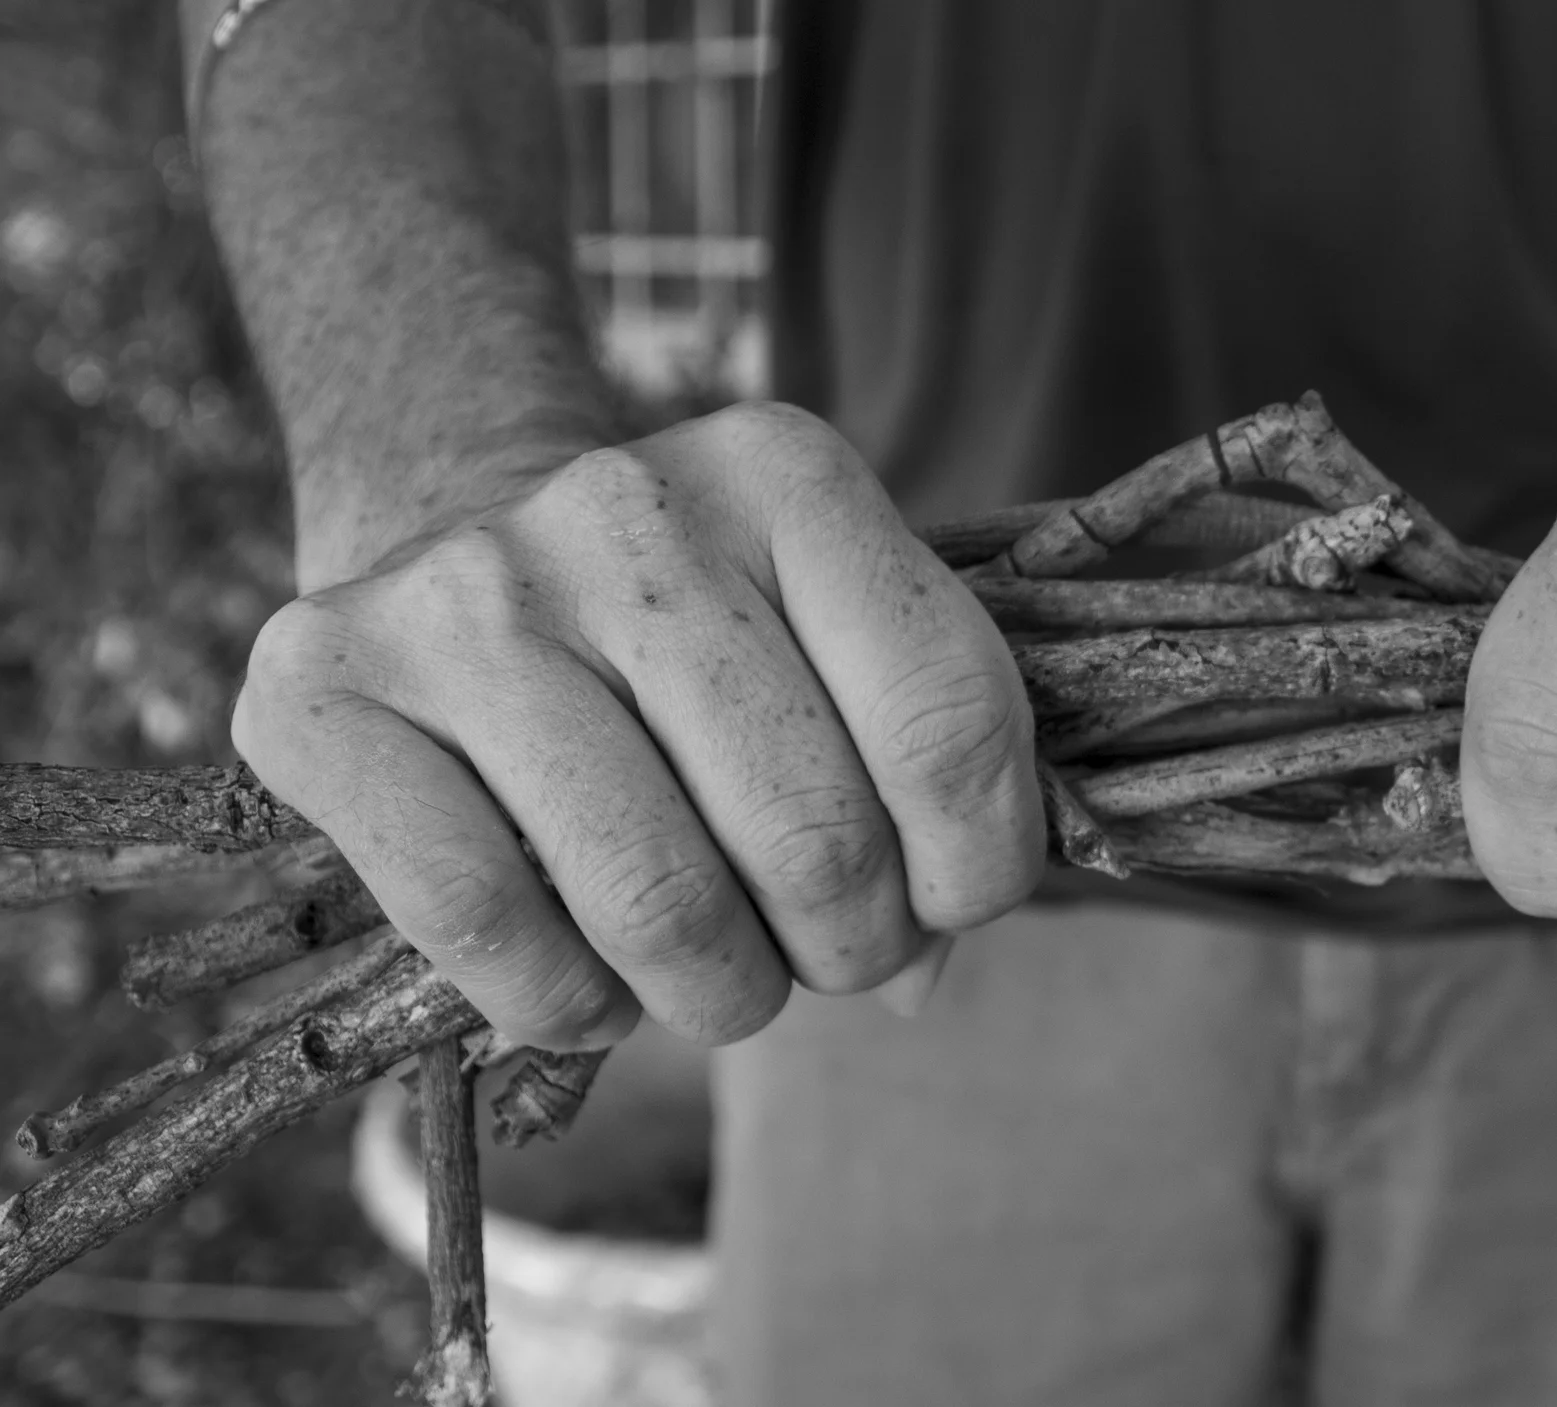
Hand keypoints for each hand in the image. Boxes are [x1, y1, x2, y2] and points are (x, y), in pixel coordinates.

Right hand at [233, 403, 1044, 1045]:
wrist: (445, 516)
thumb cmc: (684, 628)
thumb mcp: (825, 636)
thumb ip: (912, 777)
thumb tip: (922, 975)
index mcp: (786, 474)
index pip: (948, 721)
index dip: (979, 868)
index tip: (948, 907)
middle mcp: (625, 511)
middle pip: (814, 834)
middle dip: (849, 948)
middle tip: (824, 953)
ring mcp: (464, 597)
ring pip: (658, 901)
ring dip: (721, 994)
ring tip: (719, 979)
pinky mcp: (321, 690)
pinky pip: (489, 927)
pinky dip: (569, 1007)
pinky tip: (593, 987)